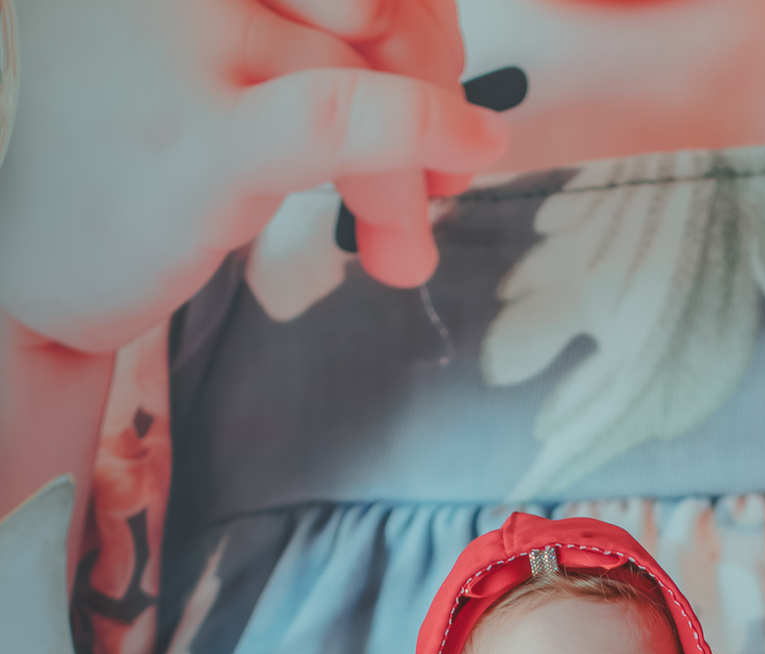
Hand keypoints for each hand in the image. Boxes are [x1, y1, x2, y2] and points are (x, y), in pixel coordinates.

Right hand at [0, 0, 507, 350]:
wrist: (24, 263)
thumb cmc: (129, 155)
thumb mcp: (216, 55)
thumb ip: (310, 30)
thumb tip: (450, 60)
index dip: (416, 13)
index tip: (432, 78)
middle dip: (430, 75)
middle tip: (442, 168)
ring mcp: (177, 34)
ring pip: (370, 69)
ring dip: (414, 165)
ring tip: (403, 242)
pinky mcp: (197, 136)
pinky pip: (347, 117)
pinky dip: (424, 133)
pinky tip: (466, 153)